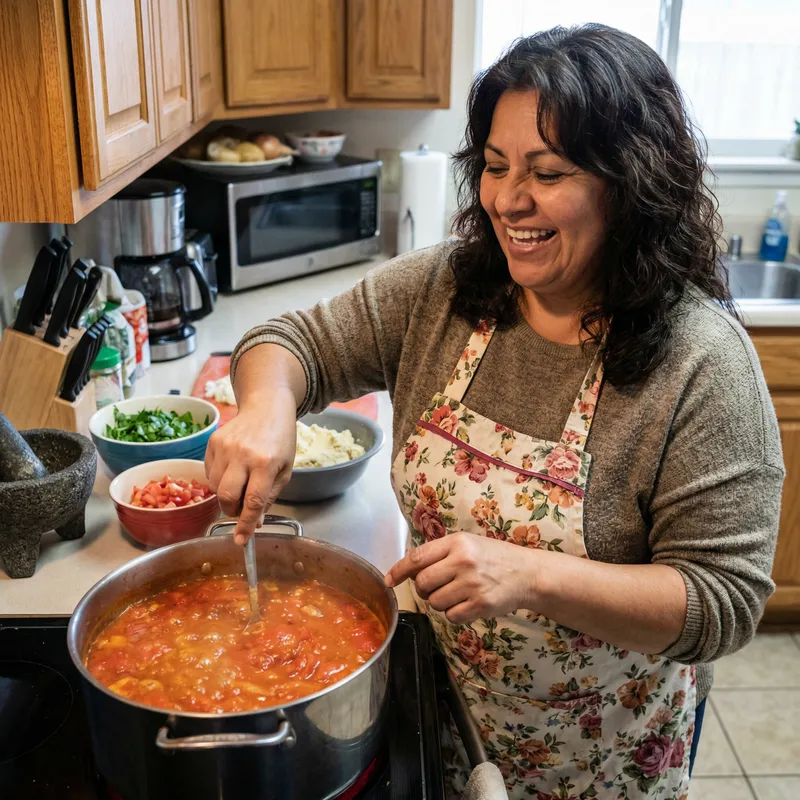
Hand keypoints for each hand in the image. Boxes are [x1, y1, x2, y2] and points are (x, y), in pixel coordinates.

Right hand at [204, 386, 296, 544]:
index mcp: (266, 463)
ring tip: (241, 482)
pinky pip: (209, 473)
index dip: (246, 524)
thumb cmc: (280, 440)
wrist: (267, 406)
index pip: (253, 501)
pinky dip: (219, 479)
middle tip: (241, 507)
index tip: (240, 540)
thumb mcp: (285, 470)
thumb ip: (269, 497)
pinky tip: (233, 469)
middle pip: (226, 497)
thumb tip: (256, 523)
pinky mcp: (213, 442)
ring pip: (215, 487)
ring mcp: (225, 447)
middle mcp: (243, 454)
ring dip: (226, 495)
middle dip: (232, 510)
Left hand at [385, 534, 536, 623]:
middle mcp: (463, 561)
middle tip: (436, 586)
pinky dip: (453, 613)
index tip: (389, 580)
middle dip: (424, 588)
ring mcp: (472, 584)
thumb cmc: (494, 557)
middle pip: (423, 582)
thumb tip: (409, 570)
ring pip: (435, 602)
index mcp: (457, 542)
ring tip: (456, 594)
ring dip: (439, 602)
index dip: (399, 570)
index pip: (418, 557)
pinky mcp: (480, 604)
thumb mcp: (468, 544)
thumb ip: (440, 553)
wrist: (527, 573)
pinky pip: (451, 616)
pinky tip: (465, 604)